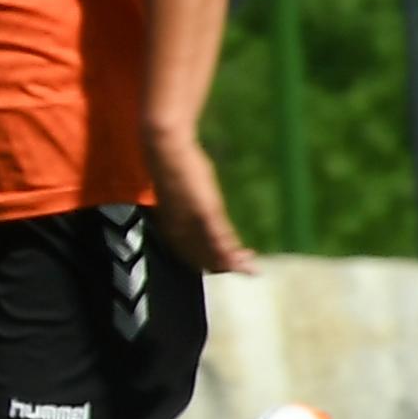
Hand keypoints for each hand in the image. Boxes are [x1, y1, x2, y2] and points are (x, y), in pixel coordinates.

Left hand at [146, 131, 256, 274]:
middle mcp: (177, 227)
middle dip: (223, 266)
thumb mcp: (183, 192)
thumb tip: (201, 214)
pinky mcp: (203, 209)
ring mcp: (190, 219)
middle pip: (201, 257)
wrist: (167, 149)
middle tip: (246, 269)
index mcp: (170, 225)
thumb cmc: (176, 168)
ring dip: (230, 262)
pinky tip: (240, 255)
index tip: (224, 267)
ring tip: (250, 267)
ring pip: (210, 250)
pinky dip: (228, 248)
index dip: (207, 263)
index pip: (189, 253)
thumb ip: (191, 209)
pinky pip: (216, 234)